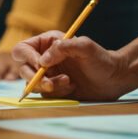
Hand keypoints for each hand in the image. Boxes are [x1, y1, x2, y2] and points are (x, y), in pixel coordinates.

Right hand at [11, 31, 130, 100]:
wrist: (114, 79)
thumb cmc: (101, 59)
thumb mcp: (85, 47)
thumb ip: (63, 48)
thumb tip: (42, 61)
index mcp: (48, 43)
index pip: (23, 49)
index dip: (27, 58)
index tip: (41, 66)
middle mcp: (44, 58)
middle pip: (23, 69)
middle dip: (35, 78)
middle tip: (50, 83)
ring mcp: (48, 75)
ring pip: (33, 84)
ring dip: (49, 86)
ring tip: (69, 82)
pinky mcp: (54, 89)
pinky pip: (45, 95)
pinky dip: (56, 93)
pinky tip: (72, 87)